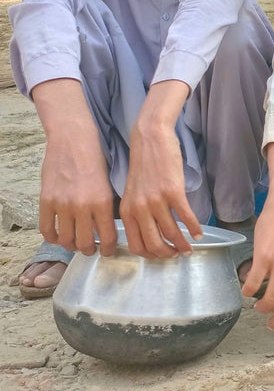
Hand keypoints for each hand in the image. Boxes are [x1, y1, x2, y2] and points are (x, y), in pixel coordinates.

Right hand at [39, 123, 117, 256]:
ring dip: (71, 245)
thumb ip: (107, 205)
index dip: (108, 249)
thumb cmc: (96, 158)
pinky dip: (53, 237)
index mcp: (103, 201)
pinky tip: (59, 236)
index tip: (108, 251)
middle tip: (91, 249)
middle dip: (90, 250)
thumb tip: (107, 227)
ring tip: (76, 243)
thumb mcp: (109, 182)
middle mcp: (82, 206)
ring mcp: (62, 205)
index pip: (107, 236)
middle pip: (85, 243)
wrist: (73, 140)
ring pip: (66, 239)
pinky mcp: (46, 201)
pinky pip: (47, 230)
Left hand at [120, 102, 201, 257]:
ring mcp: (156, 201)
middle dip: (168, 254)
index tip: (162, 255)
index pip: (137, 244)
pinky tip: (199, 233)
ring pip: (172, 233)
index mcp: (127, 212)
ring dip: (183, 244)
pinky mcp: (173, 191)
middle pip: (154, 244)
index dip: (151, 255)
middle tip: (178, 255)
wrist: (150, 139)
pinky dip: (194, 228)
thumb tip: (152, 230)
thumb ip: (138, 212)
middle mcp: (139, 210)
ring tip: (190, 247)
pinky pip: (186, 217)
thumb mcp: (132, 192)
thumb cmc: (144, 164)